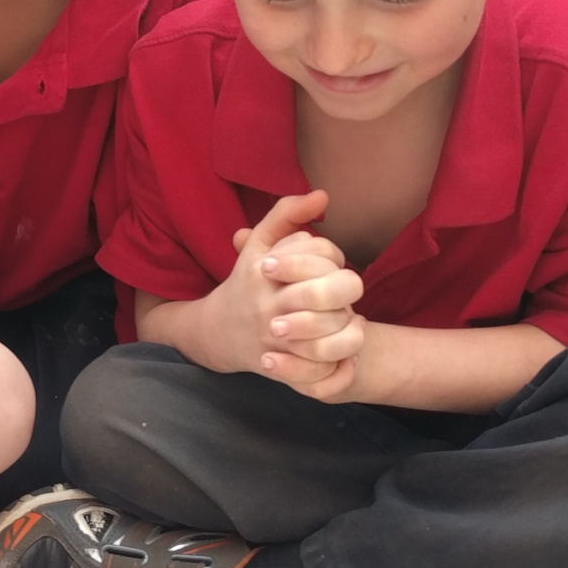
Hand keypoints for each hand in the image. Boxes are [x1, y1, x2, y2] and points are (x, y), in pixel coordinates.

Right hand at [201, 191, 363, 389]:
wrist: (216, 333)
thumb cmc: (247, 284)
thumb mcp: (260, 244)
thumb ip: (287, 214)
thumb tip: (323, 195)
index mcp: (265, 269)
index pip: (322, 255)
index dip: (335, 259)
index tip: (330, 266)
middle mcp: (268, 304)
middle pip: (328, 293)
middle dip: (348, 292)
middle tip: (348, 296)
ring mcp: (273, 338)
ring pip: (328, 336)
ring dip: (349, 331)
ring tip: (352, 323)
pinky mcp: (280, 367)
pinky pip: (320, 372)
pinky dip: (339, 365)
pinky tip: (344, 353)